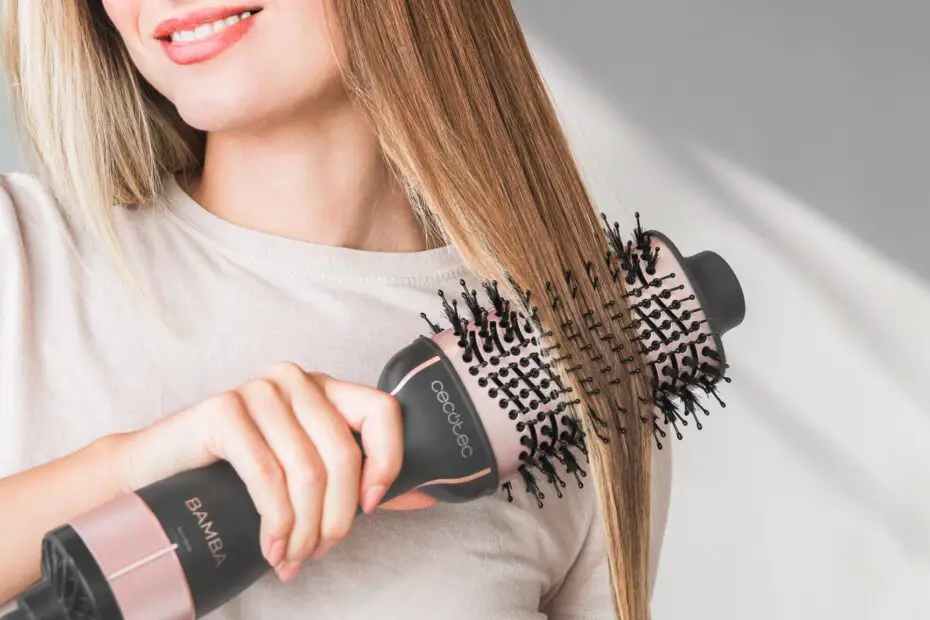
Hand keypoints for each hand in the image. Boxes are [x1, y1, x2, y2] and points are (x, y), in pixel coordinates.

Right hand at [117, 362, 435, 581]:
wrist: (153, 471)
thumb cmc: (234, 476)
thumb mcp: (304, 472)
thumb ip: (358, 477)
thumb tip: (424, 493)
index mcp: (323, 388)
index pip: (382, 411)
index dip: (387, 462)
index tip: (372, 507)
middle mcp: (295, 380)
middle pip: (344, 454)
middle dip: (336, 517)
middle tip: (319, 552)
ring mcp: (258, 389)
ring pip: (307, 471)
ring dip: (305, 530)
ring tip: (293, 559)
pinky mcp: (224, 409)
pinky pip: (268, 476)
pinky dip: (276, 522)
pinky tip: (272, 546)